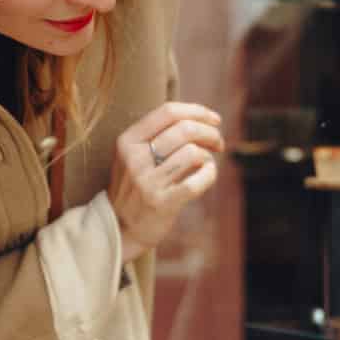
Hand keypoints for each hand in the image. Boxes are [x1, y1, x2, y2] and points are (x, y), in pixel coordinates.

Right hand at [108, 102, 223, 260]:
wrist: (121, 227)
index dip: (197, 111)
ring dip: (208, 155)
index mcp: (128, 140)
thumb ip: (159, 135)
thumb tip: (201, 118)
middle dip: (210, 133)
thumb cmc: (136, 186)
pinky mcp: (162, 203)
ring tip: (206, 163)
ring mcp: (147, 182)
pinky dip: (210, 174)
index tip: (215, 120)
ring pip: (193, 152)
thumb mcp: (134, 155)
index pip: (168, 111)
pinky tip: (208, 174)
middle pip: (185, 129)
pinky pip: (197, 181)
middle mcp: (135, 158)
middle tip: (218, 143)